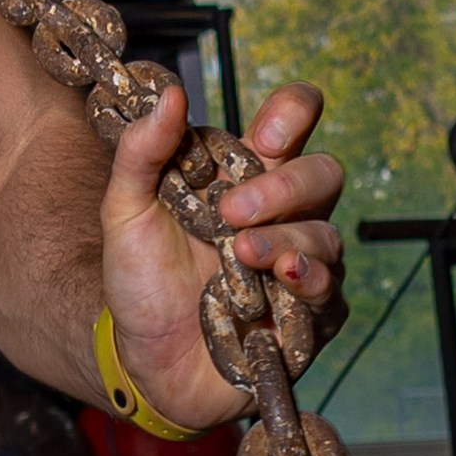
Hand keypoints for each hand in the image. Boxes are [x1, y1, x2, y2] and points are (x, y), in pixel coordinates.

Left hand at [101, 80, 345, 431]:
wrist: (141, 360)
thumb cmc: (140, 282)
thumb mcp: (125, 214)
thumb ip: (142, 154)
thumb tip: (169, 94)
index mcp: (246, 177)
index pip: (294, 121)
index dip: (295, 114)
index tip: (268, 134)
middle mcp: (283, 215)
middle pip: (323, 175)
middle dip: (284, 188)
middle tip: (232, 213)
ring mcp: (301, 264)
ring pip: (326, 236)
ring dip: (286, 241)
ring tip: (243, 255)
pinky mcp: (310, 317)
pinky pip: (330, 294)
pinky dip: (310, 284)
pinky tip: (282, 283)